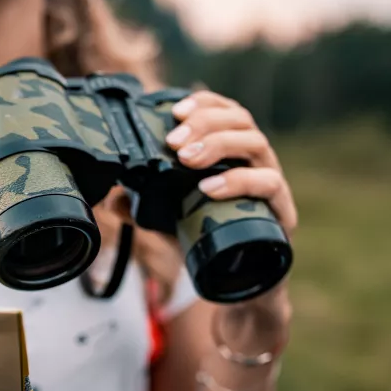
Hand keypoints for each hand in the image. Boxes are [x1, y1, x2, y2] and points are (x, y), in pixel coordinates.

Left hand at [165, 90, 294, 339]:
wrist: (239, 286)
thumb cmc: (209, 241)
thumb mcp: (170, 220)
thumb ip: (141, 207)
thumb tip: (109, 197)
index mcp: (234, 153)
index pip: (226, 112)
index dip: (204, 103)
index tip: (175, 111)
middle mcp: (257, 162)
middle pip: (241, 121)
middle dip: (205, 123)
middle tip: (173, 141)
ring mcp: (272, 184)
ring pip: (257, 144)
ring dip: (220, 144)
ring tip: (187, 159)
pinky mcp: (281, 212)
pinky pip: (269, 186)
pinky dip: (240, 182)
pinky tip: (210, 187)